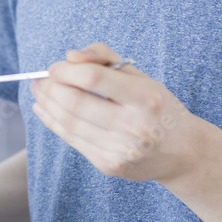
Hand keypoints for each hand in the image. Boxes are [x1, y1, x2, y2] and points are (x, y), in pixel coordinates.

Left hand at [30, 43, 200, 183]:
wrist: (183, 152)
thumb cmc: (157, 106)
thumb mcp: (141, 76)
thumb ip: (104, 57)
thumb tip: (70, 56)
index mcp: (146, 97)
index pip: (94, 78)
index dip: (66, 70)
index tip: (54, 67)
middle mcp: (136, 126)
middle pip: (76, 102)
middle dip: (50, 88)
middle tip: (39, 79)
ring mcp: (122, 150)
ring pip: (70, 123)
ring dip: (46, 104)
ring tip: (38, 92)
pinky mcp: (110, 166)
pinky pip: (73, 141)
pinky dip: (53, 123)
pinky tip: (44, 110)